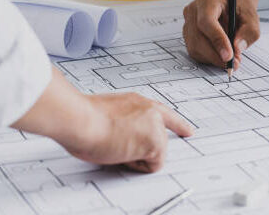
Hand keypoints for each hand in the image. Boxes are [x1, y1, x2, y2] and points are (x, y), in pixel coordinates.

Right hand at [63, 93, 193, 172]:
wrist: (81, 120)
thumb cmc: (84, 118)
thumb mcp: (107, 114)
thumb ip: (122, 122)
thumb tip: (117, 137)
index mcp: (137, 102)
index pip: (163, 113)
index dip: (178, 125)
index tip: (188, 131)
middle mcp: (150, 110)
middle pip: (158, 139)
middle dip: (141, 148)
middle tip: (118, 145)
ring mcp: (155, 125)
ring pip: (155, 153)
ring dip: (136, 156)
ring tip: (116, 145)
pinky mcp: (155, 141)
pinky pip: (153, 165)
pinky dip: (137, 166)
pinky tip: (122, 153)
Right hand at [182, 0, 268, 68]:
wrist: (232, 7)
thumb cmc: (240, 11)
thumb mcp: (251, 18)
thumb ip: (249, 32)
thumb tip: (237, 49)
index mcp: (208, 0)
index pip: (206, 21)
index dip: (217, 40)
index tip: (229, 56)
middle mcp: (193, 10)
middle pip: (198, 38)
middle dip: (216, 55)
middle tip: (233, 63)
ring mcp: (188, 23)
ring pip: (195, 47)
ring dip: (214, 58)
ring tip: (231, 59)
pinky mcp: (188, 36)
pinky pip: (195, 52)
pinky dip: (210, 58)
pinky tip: (222, 55)